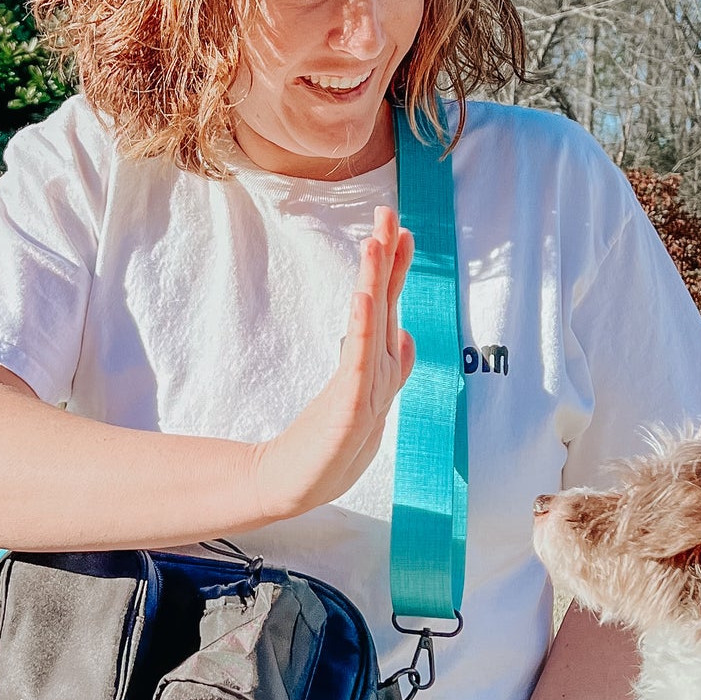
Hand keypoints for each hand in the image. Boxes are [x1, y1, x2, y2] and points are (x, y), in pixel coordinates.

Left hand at [250, 208, 414, 521]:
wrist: (295, 484)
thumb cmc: (327, 444)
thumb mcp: (359, 397)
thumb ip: (384, 364)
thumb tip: (405, 331)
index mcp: (377, 366)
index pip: (388, 307)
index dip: (395, 269)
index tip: (399, 230)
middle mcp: (378, 372)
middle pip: (387, 306)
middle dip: (391, 260)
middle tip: (392, 215)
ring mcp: (367, 389)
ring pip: (376, 325)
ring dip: (380, 281)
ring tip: (379, 242)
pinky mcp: (349, 407)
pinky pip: (358, 360)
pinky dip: (364, 328)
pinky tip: (365, 298)